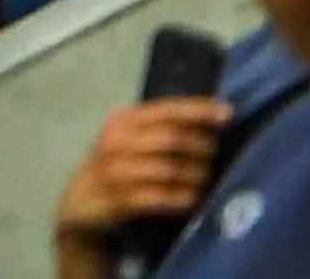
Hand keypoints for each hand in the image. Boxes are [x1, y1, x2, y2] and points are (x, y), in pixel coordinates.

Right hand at [56, 94, 232, 252]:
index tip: (228, 112)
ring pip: (170, 169)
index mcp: (123, 120)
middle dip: (200, 145)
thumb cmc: (116, 161)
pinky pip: (163, 197)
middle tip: (214, 153)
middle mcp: (118, 141)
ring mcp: (118, 171)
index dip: (198, 110)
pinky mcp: (122, 199)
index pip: (166, 109)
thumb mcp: (130, 137)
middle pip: (171, 138)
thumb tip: (209, 119)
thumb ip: (161, 127)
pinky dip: (184, 197)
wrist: (81, 197)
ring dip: (196, 174)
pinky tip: (193, 196)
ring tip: (205, 177)